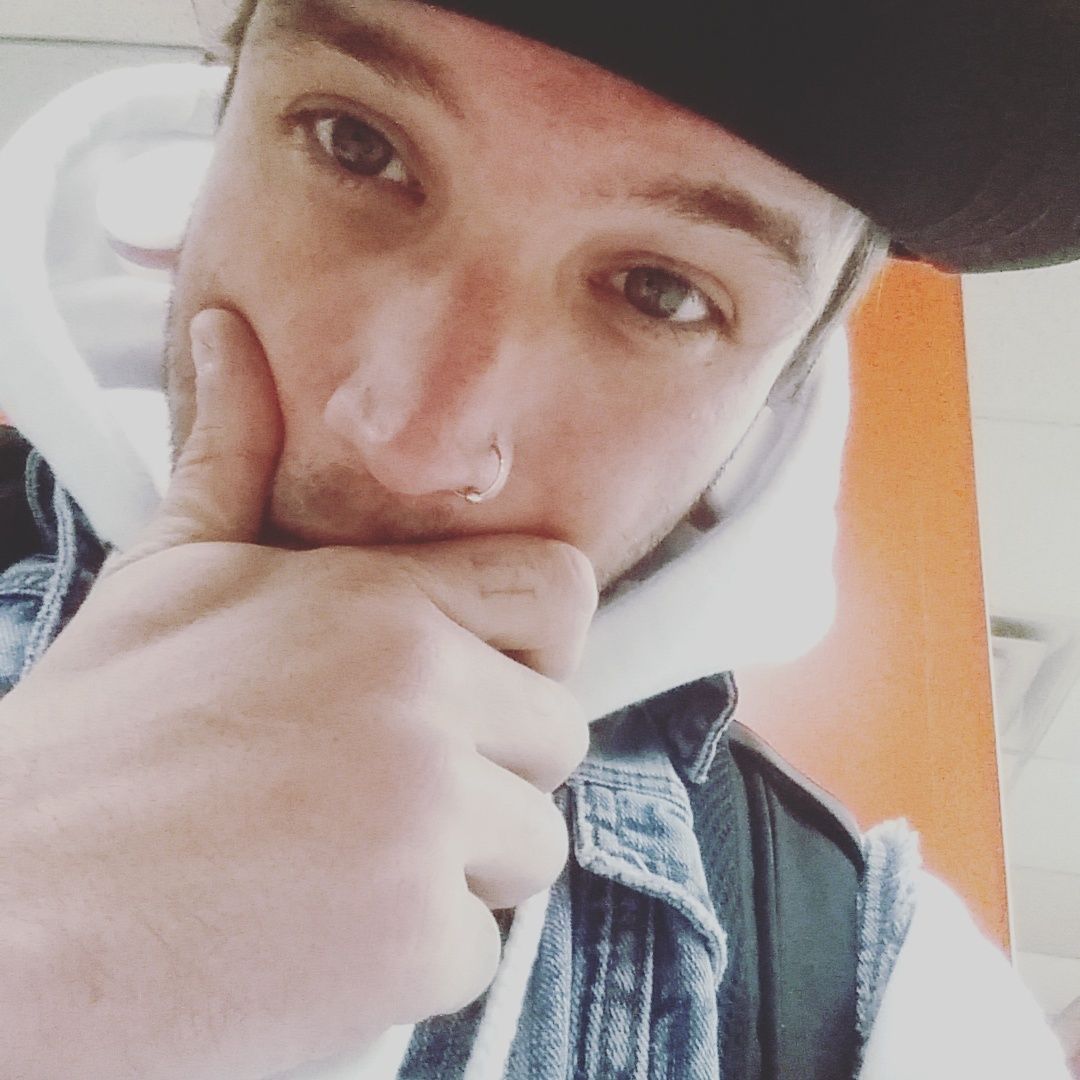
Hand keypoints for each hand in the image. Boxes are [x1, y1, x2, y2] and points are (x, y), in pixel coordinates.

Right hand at [0, 309, 595, 1079]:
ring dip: (458, 864)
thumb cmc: (92, 750)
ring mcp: (429, 819)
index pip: (560, 592)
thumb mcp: (169, 577)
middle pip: (558, 731)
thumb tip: (232, 344)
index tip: (481, 680)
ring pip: (532, 843)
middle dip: (492, 767)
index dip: (531, 643)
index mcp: (382, 603)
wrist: (15, 918)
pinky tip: (318, 935)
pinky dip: (415, 956)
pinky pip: (481, 946)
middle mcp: (424, 697)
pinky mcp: (416, 940)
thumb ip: (235, 456)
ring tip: (338, 859)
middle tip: (380, 785)